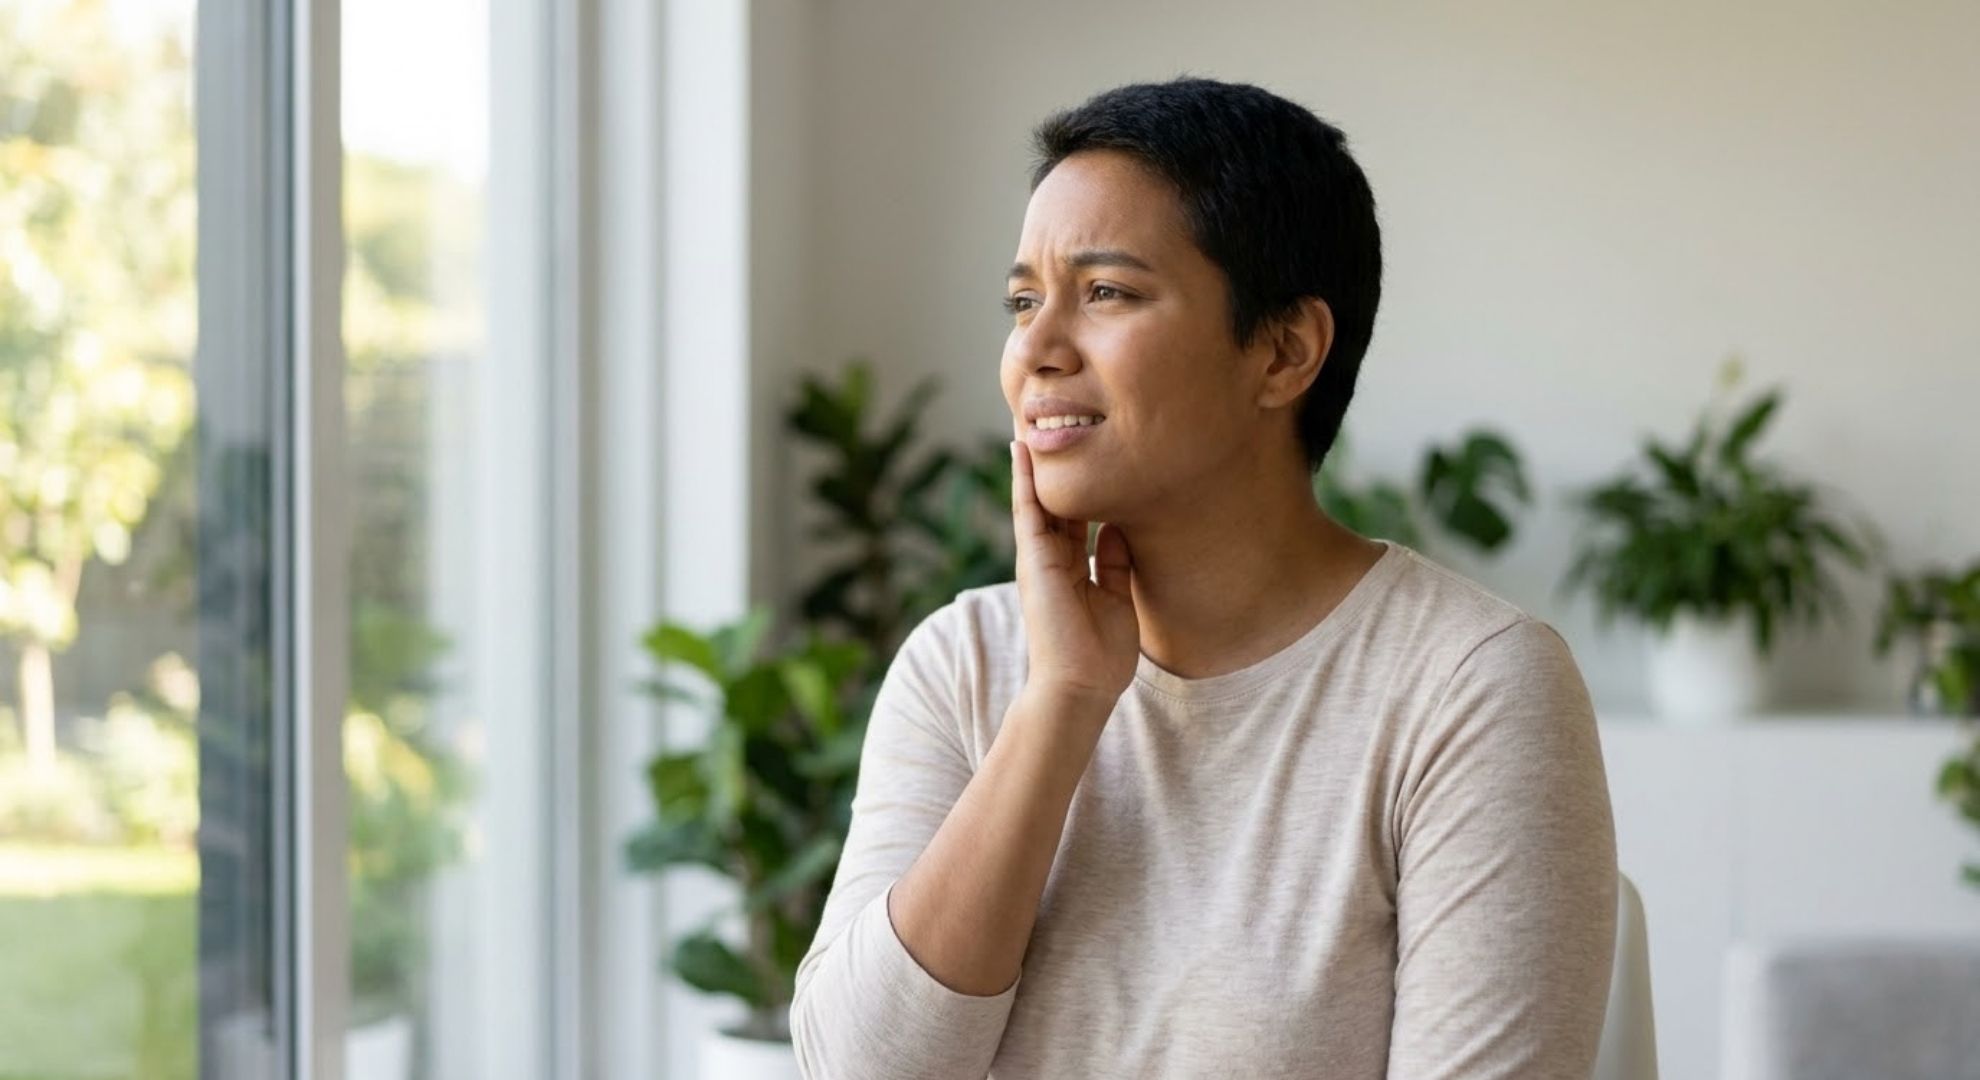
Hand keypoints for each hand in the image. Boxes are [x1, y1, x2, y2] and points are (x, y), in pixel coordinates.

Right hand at [1009, 424, 1139, 707]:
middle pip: (1054, 499)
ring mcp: (1039, 557)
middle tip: (1057, 419)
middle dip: (1056, 463)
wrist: (1082, 687)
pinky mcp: (1033, 560)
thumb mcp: (1117, 598)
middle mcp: (1052, 558)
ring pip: (1037, 497)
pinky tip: (1022, 448)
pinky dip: (1025, 479)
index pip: (1076, 515)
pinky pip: (1028, 510)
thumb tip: (1118, 527)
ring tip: (1032, 418)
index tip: (1088, 449)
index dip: (1081, 482)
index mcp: (1073, 567)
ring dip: (1035, 459)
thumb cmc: (1101, 654)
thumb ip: (1115, 563)